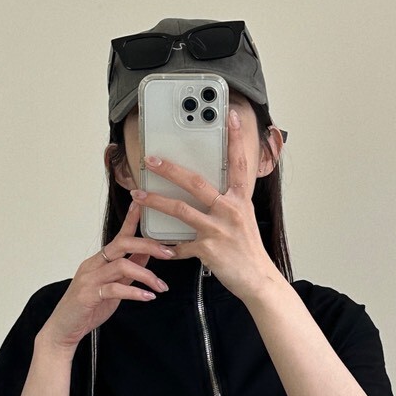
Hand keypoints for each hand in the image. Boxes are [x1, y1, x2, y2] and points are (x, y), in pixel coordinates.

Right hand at [40, 197, 175, 350]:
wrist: (63, 329)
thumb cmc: (86, 308)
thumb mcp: (113, 286)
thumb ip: (128, 271)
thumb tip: (146, 255)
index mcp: (99, 261)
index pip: (119, 236)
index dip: (131, 220)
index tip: (144, 206)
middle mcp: (93, 265)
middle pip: (122, 244)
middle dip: (149, 246)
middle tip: (169, 253)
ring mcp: (89, 279)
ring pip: (121, 266)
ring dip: (146, 275)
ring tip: (160, 287)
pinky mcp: (88, 295)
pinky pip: (115, 289)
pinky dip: (134, 292)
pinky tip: (147, 297)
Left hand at [129, 109, 280, 303]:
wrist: (257, 279)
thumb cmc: (249, 250)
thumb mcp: (244, 218)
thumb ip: (229, 202)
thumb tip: (212, 190)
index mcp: (240, 200)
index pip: (238, 163)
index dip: (234, 138)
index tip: (230, 116)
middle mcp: (230, 210)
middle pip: (195, 182)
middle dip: (169, 169)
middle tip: (151, 160)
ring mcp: (218, 230)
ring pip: (180, 210)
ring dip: (155, 201)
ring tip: (138, 195)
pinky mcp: (207, 249)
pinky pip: (180, 245)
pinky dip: (168, 246)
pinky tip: (158, 245)